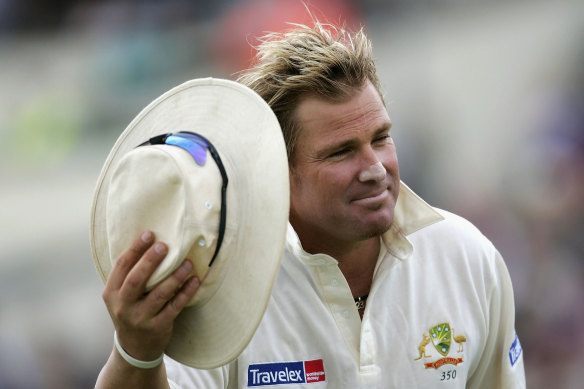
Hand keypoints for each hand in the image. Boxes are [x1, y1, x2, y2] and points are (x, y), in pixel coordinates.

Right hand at [102, 231, 199, 361]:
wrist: (134, 347)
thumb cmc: (131, 311)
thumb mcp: (121, 296)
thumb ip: (129, 274)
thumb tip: (151, 242)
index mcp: (112, 293)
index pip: (121, 266)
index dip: (135, 248)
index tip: (149, 234)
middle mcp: (123, 306)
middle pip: (136, 280)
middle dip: (150, 261)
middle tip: (165, 245)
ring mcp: (140, 318)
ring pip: (159, 294)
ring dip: (175, 277)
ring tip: (187, 263)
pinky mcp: (158, 326)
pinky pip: (175, 307)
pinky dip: (186, 293)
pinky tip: (195, 281)